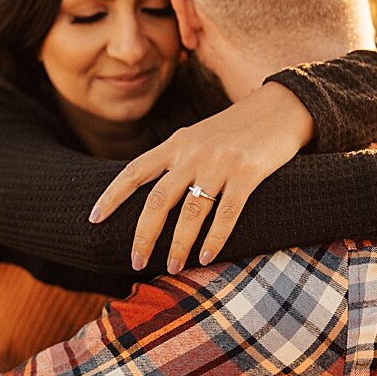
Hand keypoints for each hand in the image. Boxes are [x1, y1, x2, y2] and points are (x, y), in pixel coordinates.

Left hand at [90, 82, 314, 272]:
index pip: (135, 171)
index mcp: (178, 143)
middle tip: (136, 262)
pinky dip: (215, 238)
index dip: (112, 196)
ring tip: (174, 267)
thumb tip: (157, 195)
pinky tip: (207, 256)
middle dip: (144, 235)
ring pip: (191, 211)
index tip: (94, 219)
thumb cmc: (239, 129)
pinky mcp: (249, 172)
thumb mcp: (201, 136)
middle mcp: (194, 152)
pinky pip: (227, 212)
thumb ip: (179, 158)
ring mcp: (221, 163)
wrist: (282, 107)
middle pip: (158, 199)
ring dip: (179, 244)